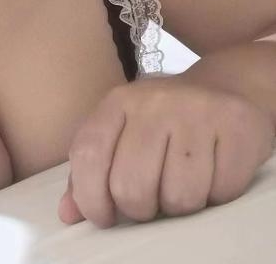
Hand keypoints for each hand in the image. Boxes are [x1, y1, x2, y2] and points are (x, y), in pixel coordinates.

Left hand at [58, 75, 274, 227]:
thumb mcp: (121, 131)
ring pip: (179, 197)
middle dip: (139, 209)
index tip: (104, 217)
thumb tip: (67, 213)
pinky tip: (212, 173)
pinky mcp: (236, 125)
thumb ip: (91, 170)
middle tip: (150, 202)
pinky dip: (217, 195)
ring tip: (182, 183)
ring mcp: (196, 111)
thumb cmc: (163, 120)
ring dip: (180, 206)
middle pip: (131, 186)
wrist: (223, 87)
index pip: (88, 154)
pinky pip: (221, 191)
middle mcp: (154, 101)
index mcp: (118, 102)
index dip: (90, 197)